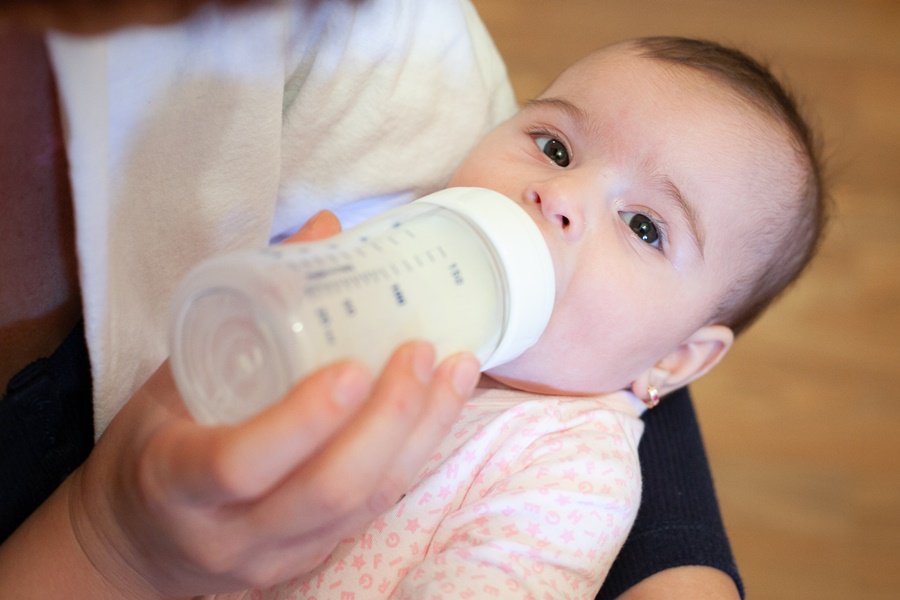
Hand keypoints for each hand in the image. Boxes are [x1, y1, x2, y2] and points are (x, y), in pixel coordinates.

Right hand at [2, 211, 480, 598]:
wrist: (139, 544)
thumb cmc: (150, 448)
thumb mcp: (169, 381)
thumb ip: (239, 312)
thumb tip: (322, 230)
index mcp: (175, 480)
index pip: (241, 462)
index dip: (303, 419)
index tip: (354, 367)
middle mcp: (229, 531)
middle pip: (327, 489)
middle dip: (389, 418)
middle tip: (419, 352)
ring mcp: (276, 554)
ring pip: (364, 505)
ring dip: (420, 434)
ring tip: (457, 369)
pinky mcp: (311, 559)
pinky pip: (374, 512)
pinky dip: (415, 455)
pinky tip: (442, 408)